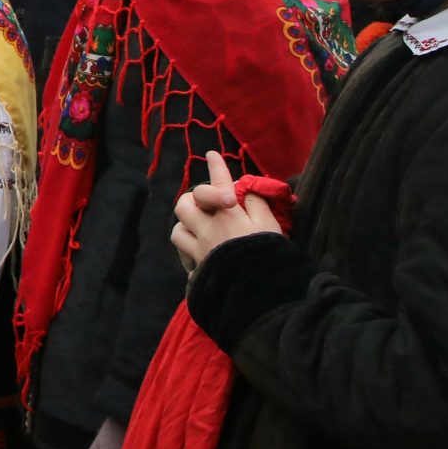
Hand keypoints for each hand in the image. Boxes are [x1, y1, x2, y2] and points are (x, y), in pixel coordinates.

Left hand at [170, 152, 280, 276]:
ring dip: (187, 228)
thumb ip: (257, 204)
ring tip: (201, 230)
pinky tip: (202, 256)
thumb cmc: (269, 255)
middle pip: (184, 205)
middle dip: (192, 200)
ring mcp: (199, 251)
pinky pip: (185, 258)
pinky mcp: (197, 271)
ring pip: (177, 232)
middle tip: (206, 204)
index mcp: (227, 216)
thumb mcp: (270, 225)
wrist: (261, 294)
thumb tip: (247, 191)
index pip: (220, 184)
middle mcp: (208, 230)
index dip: (217, 168)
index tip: (211, 154)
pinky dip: (190, 255)